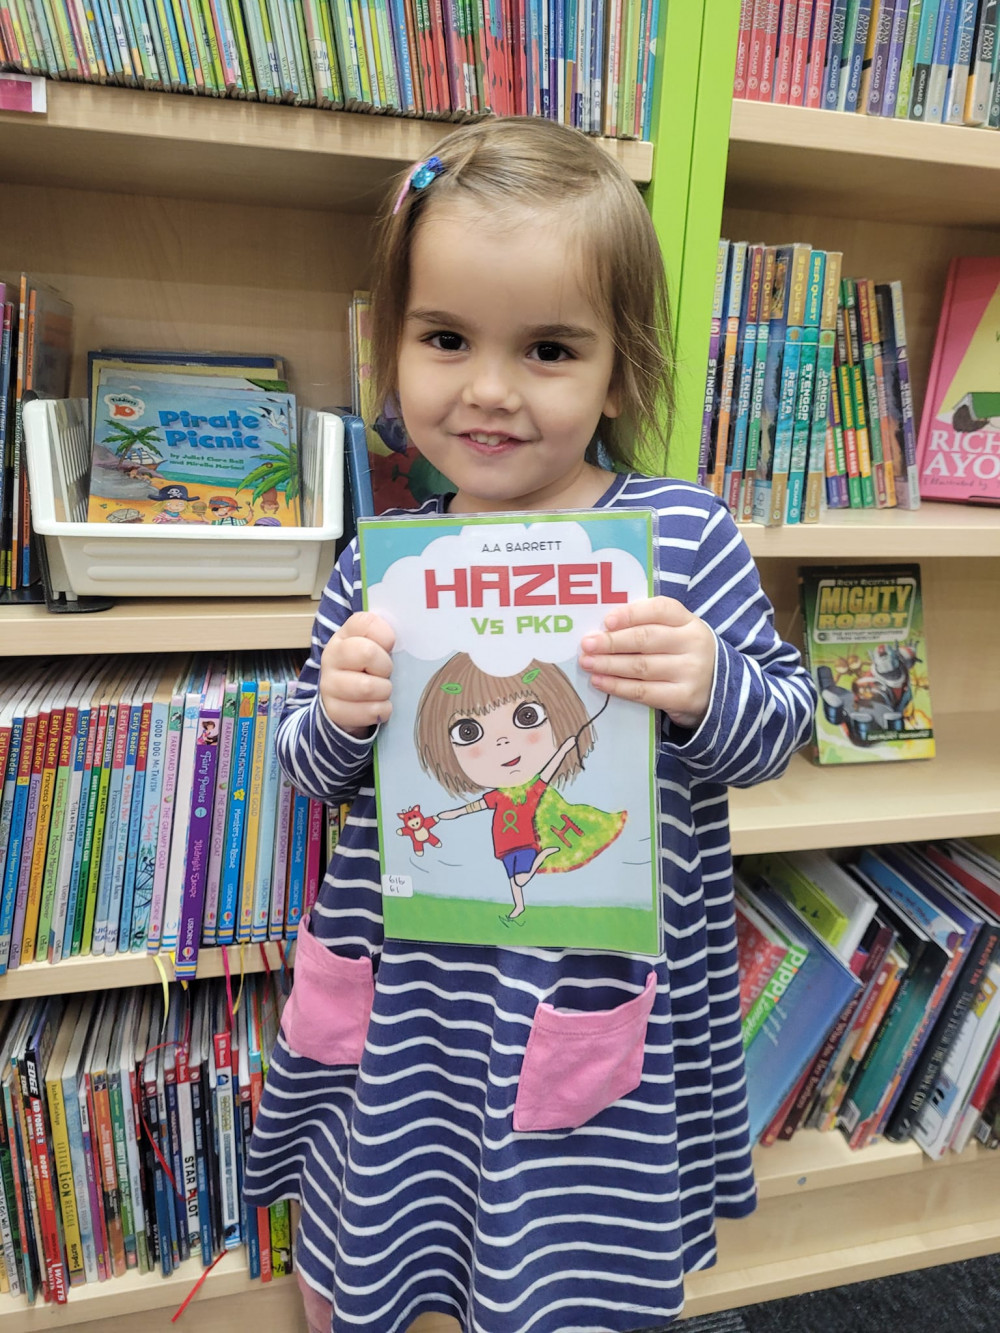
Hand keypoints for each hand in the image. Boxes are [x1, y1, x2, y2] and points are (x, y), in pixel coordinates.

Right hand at [319, 611, 394, 736]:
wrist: (346, 701)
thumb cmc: (368, 669)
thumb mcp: (375, 647)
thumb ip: (386, 637)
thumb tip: (409, 637)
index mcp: (344, 635)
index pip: (365, 622)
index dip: (385, 635)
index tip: (389, 646)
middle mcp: (331, 656)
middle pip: (367, 652)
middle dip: (385, 666)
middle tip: (385, 672)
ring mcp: (329, 684)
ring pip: (367, 687)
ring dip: (384, 690)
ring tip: (382, 690)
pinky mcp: (334, 710)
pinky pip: (370, 711)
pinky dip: (382, 710)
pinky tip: (378, 705)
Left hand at [578, 597, 716, 731]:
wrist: (716, 690)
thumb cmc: (683, 655)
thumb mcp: (676, 634)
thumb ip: (647, 626)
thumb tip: (603, 628)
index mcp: (688, 621)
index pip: (660, 610)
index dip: (631, 614)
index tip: (606, 621)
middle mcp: (693, 643)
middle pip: (646, 639)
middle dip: (612, 641)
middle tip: (586, 644)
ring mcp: (690, 671)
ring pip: (641, 666)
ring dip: (609, 664)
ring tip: (587, 662)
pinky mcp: (683, 697)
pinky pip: (643, 691)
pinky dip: (617, 686)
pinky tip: (599, 681)